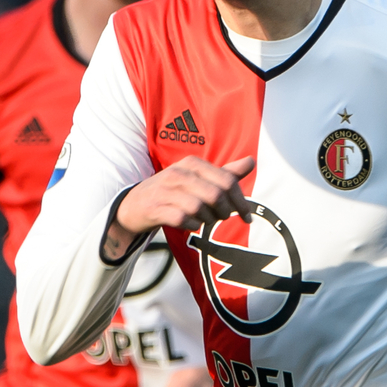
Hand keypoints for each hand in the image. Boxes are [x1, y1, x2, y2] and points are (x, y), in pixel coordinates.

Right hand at [109, 157, 255, 257]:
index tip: (247, 217)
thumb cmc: (172, 191)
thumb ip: (225, 173)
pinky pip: (182, 219)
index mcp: (192, 163)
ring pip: (199, 207)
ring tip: (203, 220)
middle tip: (222, 218)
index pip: (226, 180)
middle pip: (215, 194)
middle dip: (224, 211)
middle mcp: (178, 173)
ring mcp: (165, 190)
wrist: (134, 205)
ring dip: (207, 219)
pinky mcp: (155, 208)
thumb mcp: (198, 178)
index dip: (240, 201)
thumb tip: (251, 161)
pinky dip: (191, 225)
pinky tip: (190, 224)